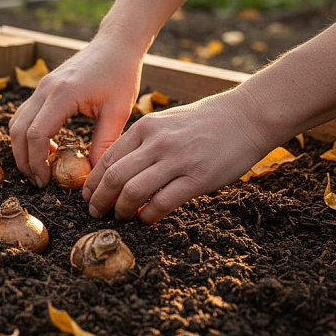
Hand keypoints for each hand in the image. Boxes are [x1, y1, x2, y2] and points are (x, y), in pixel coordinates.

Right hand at [9, 33, 143, 187]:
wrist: (115, 45)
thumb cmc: (121, 74)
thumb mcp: (118, 111)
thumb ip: (104, 143)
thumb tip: (94, 175)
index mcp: (63, 94)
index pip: (37, 134)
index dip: (37, 162)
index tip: (47, 181)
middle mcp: (45, 89)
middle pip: (18, 131)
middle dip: (24, 160)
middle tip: (39, 181)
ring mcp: (41, 87)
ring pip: (16, 123)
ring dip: (21, 148)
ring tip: (38, 168)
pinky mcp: (42, 88)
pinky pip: (24, 115)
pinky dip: (27, 135)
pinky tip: (46, 147)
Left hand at [82, 88, 270, 222]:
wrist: (247, 115)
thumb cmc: (205, 122)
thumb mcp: (165, 122)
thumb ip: (142, 142)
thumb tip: (118, 169)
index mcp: (145, 128)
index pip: (107, 159)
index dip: (93, 182)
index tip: (88, 196)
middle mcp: (156, 142)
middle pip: (114, 177)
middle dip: (100, 199)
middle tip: (95, 213)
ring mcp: (177, 160)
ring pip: (133, 192)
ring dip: (121, 210)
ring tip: (119, 218)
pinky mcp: (197, 177)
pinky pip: (162, 202)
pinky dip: (148, 216)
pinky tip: (145, 220)